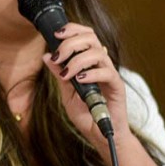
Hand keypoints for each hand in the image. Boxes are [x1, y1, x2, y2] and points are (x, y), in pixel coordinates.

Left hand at [42, 23, 129, 152]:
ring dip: (78, 60)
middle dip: (71, 43)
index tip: (56, 34)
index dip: (72, 30)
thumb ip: (59, 74)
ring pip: (98, 53)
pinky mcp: (117, 86)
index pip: (85, 35)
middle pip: (91, 38)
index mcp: (90, 62)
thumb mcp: (67, 93)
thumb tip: (47, 56)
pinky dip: (91, 74)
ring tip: (67, 74)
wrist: (100, 136)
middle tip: (58, 56)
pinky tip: (80, 80)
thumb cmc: (86, 115)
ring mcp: (110, 74)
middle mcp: (101, 64)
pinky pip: (107, 73)